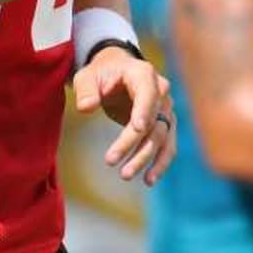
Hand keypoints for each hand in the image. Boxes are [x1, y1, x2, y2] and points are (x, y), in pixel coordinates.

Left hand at [72, 47, 176, 185]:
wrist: (117, 72)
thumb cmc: (101, 73)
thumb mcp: (87, 76)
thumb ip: (86, 90)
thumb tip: (86, 107)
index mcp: (143, 74)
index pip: (147, 94)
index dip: (144, 111)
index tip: (137, 129)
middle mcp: (161, 91)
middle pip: (153, 121)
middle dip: (134, 144)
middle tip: (110, 161)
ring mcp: (166, 108)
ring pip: (162, 137)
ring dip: (146, 158)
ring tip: (126, 175)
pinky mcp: (165, 123)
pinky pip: (167, 145)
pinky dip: (159, 163)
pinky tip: (148, 180)